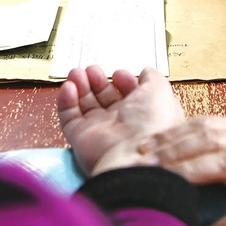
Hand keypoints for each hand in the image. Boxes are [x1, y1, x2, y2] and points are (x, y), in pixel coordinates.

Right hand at [58, 65, 184, 174]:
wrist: (135, 154)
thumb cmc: (152, 124)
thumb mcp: (159, 91)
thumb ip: (152, 78)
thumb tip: (146, 72)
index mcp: (143, 114)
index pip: (129, 95)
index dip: (123, 81)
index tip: (118, 73)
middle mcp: (122, 124)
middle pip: (104, 98)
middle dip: (98, 81)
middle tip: (92, 70)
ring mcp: (100, 131)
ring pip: (85, 105)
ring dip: (80, 86)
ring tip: (77, 73)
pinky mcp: (80, 138)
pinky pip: (69, 117)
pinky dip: (66, 101)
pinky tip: (69, 87)